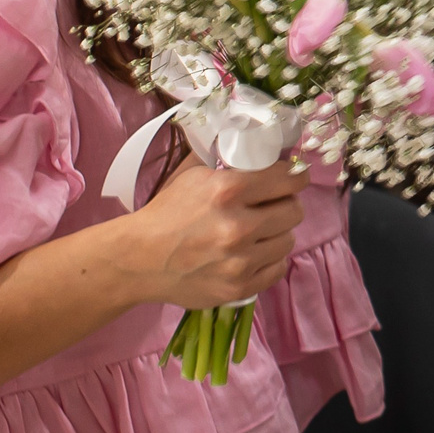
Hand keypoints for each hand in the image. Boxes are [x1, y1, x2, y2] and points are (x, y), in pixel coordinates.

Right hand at [121, 158, 310, 309]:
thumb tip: (263, 144)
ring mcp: (239, 262)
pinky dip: (270, 260)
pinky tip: (255, 253)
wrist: (138, 260)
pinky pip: (278, 269)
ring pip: (289, 240)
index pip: (289, 179)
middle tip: (272, 206)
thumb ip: (227, 158)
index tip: (295, 178)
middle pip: (294, 211)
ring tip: (260, 232)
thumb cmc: (166, 212)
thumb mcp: (193, 174)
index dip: (296, 177)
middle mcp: (238, 227)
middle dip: (286, 205)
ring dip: (277, 234)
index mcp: (227, 191)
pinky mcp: (238, 288)